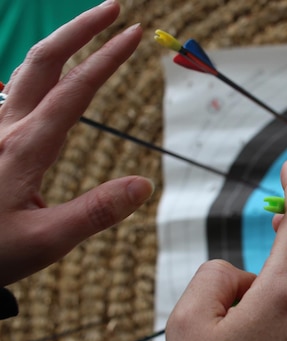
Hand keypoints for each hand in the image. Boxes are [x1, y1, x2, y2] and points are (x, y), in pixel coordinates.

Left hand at [0, 0, 152, 285]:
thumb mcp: (47, 241)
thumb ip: (96, 212)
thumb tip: (144, 185)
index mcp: (25, 148)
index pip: (75, 90)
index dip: (107, 58)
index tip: (133, 34)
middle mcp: (6, 128)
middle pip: (42, 61)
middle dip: (78, 28)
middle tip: (112, 9)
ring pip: (25, 71)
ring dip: (58, 44)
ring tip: (86, 31)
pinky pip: (12, 92)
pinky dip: (37, 71)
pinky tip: (47, 76)